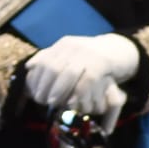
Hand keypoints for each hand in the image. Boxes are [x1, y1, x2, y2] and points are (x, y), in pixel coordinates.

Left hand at [24, 34, 138, 117]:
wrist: (119, 49)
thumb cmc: (91, 57)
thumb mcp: (70, 55)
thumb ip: (51, 58)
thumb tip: (30, 67)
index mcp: (64, 44)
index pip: (44, 61)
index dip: (36, 78)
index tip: (32, 93)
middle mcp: (73, 46)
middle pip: (53, 67)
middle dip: (44, 86)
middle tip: (41, 101)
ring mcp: (88, 53)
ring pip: (68, 73)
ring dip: (58, 90)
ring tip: (52, 103)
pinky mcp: (102, 63)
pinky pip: (87, 80)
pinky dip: (77, 92)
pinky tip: (72, 102)